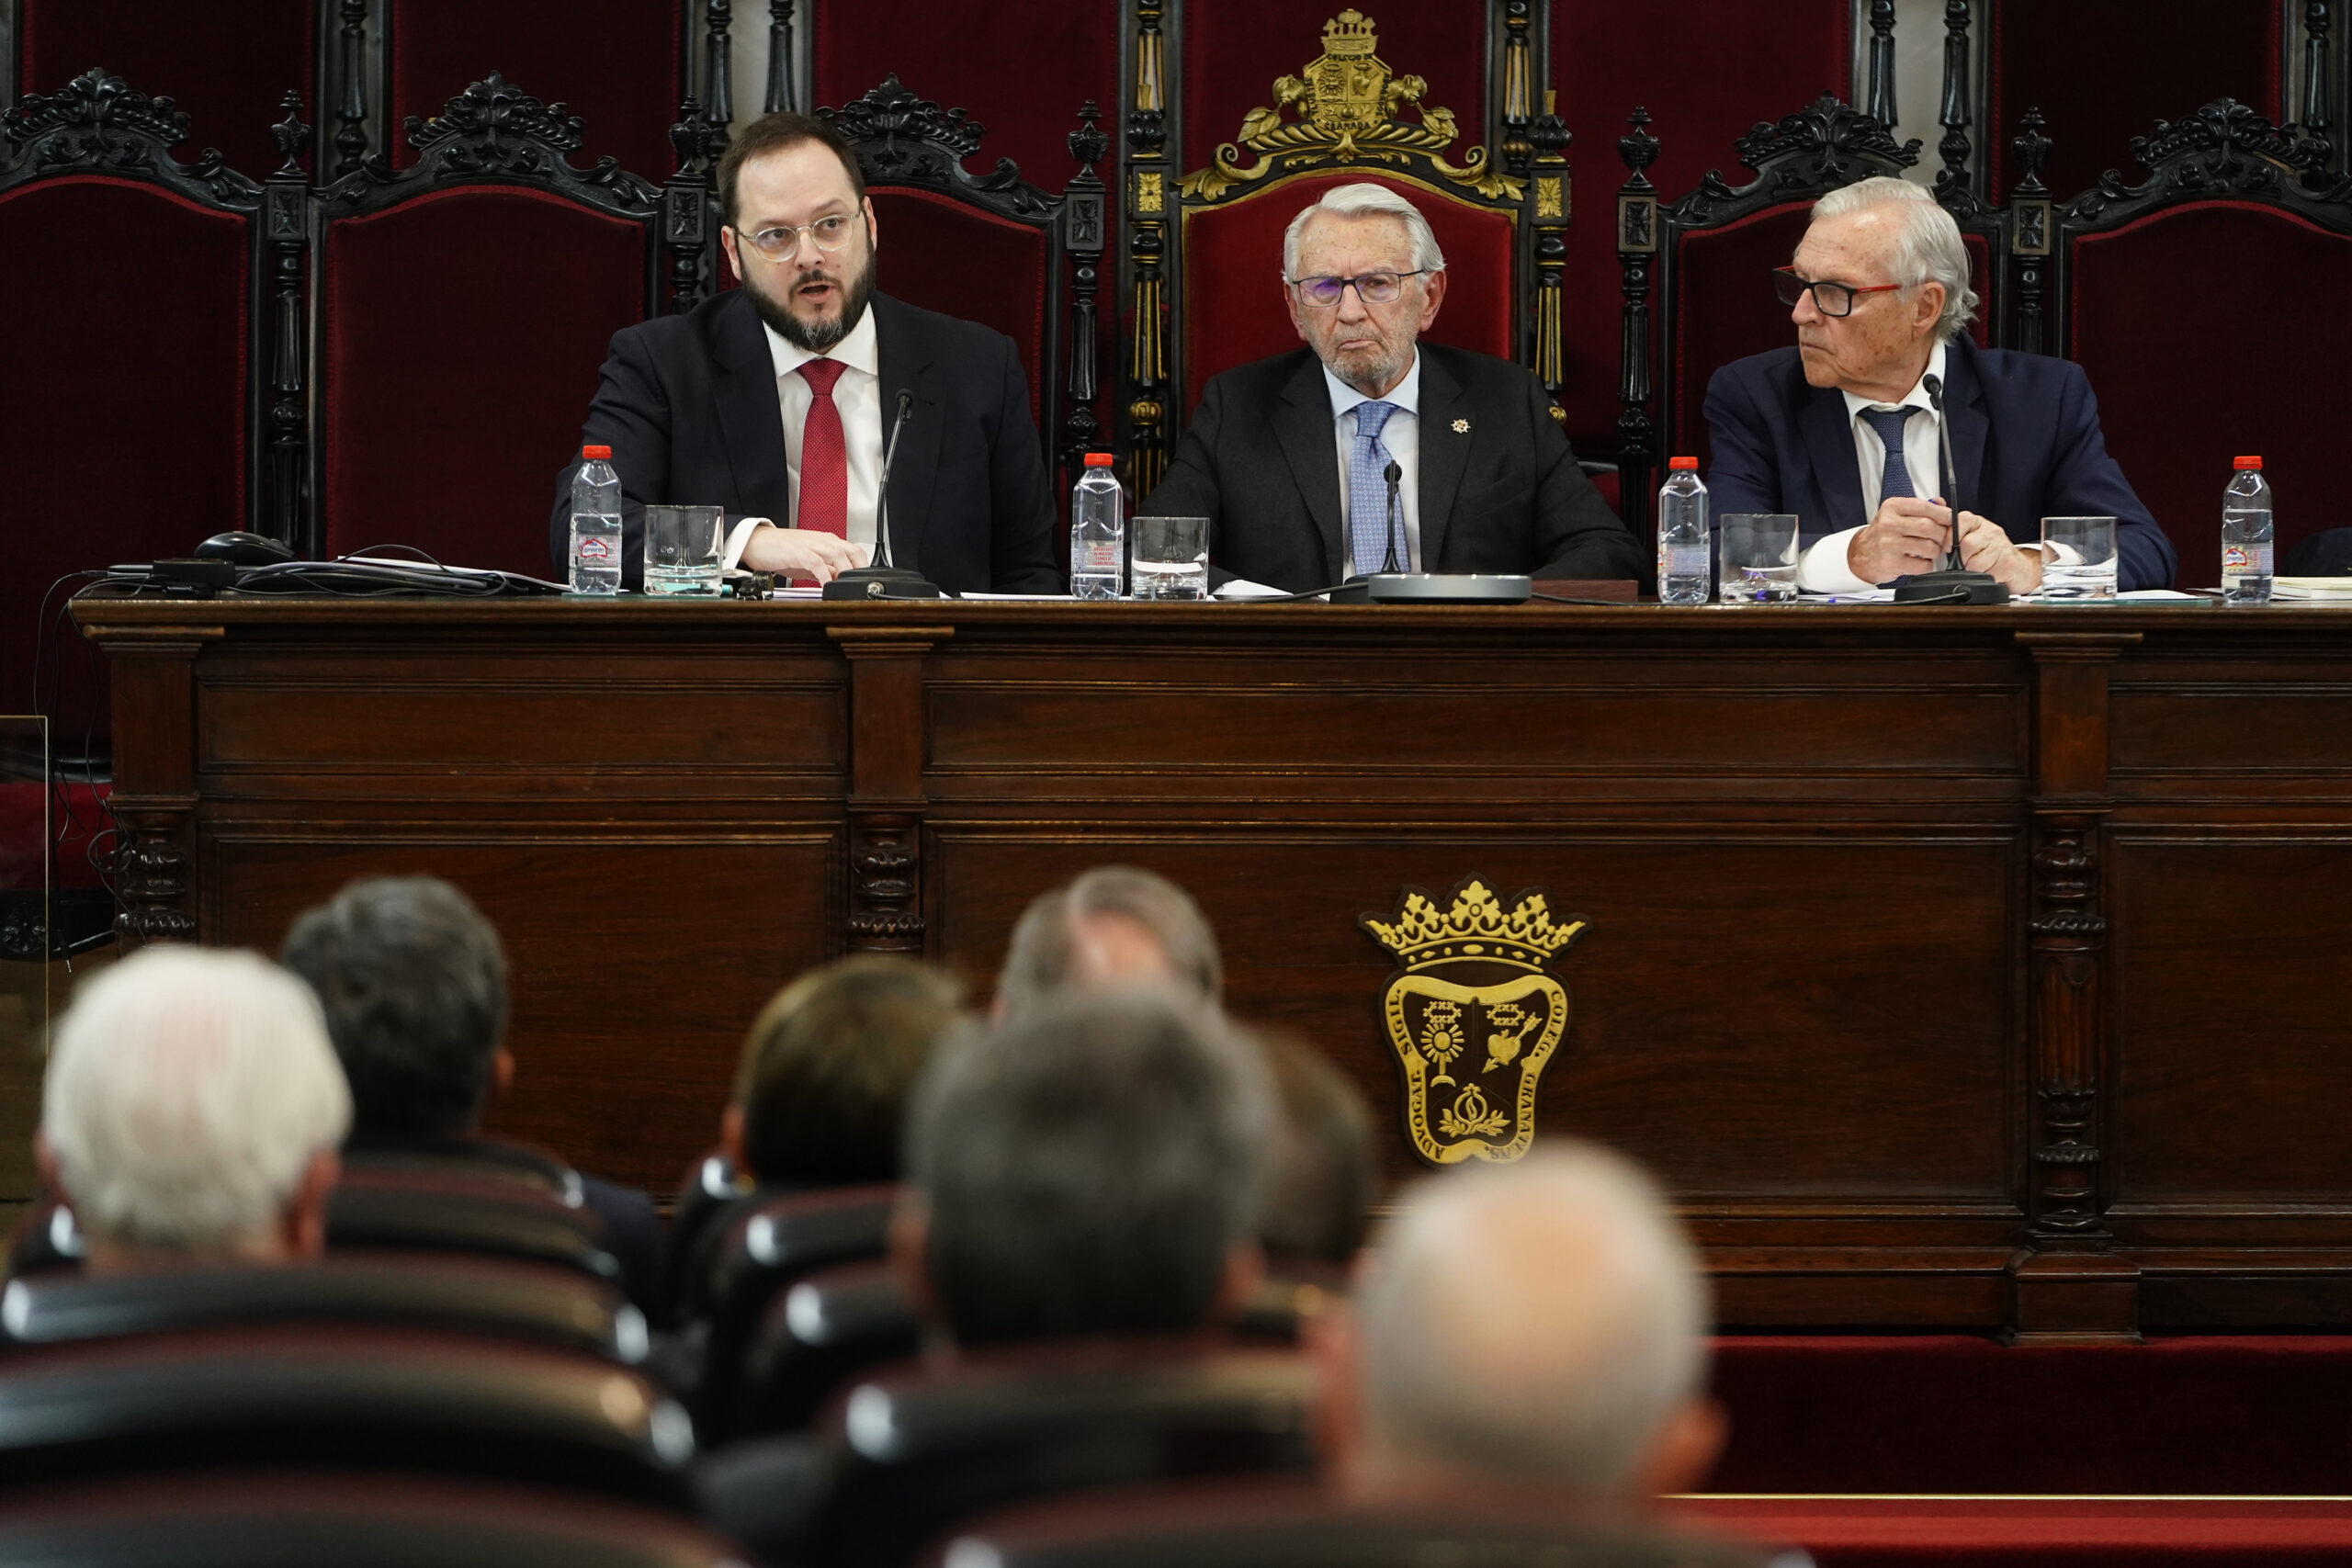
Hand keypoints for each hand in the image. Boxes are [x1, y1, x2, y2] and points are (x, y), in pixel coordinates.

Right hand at [738, 525, 869, 583]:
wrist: (757, 543)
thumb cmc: (781, 551)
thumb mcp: (809, 561)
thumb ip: (826, 569)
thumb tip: (840, 581)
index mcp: (828, 542)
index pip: (855, 552)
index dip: (863, 568)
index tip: (864, 584)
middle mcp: (823, 541)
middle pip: (853, 551)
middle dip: (861, 569)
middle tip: (860, 588)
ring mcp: (811, 545)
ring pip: (839, 554)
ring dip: (846, 572)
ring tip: (846, 588)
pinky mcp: (799, 552)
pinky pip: (817, 564)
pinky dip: (825, 576)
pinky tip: (826, 588)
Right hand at [1847, 496, 1952, 582]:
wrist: (1861, 555)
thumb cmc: (1884, 533)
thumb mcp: (1897, 514)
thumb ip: (1920, 507)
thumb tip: (1942, 504)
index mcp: (1892, 507)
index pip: (1924, 507)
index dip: (1942, 514)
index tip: (1950, 519)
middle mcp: (1888, 524)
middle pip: (1929, 527)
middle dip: (1941, 534)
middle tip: (1941, 538)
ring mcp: (1889, 545)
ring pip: (1929, 547)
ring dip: (1935, 550)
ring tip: (1930, 550)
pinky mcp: (1892, 563)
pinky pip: (1922, 565)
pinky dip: (1927, 564)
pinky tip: (1920, 561)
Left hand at [1954, 512, 2044, 593]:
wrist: (2018, 569)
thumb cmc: (1990, 556)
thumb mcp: (1969, 543)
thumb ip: (1953, 538)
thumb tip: (1936, 535)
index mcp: (1978, 524)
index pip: (1961, 520)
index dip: (1951, 535)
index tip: (1948, 547)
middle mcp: (1990, 531)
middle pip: (1966, 544)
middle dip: (1962, 559)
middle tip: (1968, 562)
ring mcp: (2001, 545)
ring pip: (1975, 561)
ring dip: (1973, 570)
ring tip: (1980, 568)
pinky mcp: (2008, 561)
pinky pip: (1987, 572)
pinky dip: (1984, 576)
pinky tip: (1990, 572)